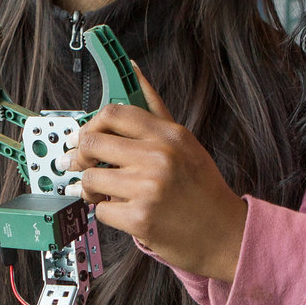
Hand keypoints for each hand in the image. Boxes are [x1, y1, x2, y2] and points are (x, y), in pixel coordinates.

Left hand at [68, 74, 248, 281]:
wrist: (225, 234)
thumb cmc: (203, 189)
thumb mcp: (185, 143)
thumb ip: (155, 109)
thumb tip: (132, 70)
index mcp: (169, 135)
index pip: (113, 113)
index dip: (90, 124)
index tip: (83, 136)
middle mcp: (159, 157)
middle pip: (93, 142)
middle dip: (80, 156)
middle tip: (80, 165)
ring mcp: (149, 188)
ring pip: (91, 178)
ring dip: (91, 189)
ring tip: (104, 193)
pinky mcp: (141, 219)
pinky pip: (101, 210)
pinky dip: (108, 213)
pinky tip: (125, 212)